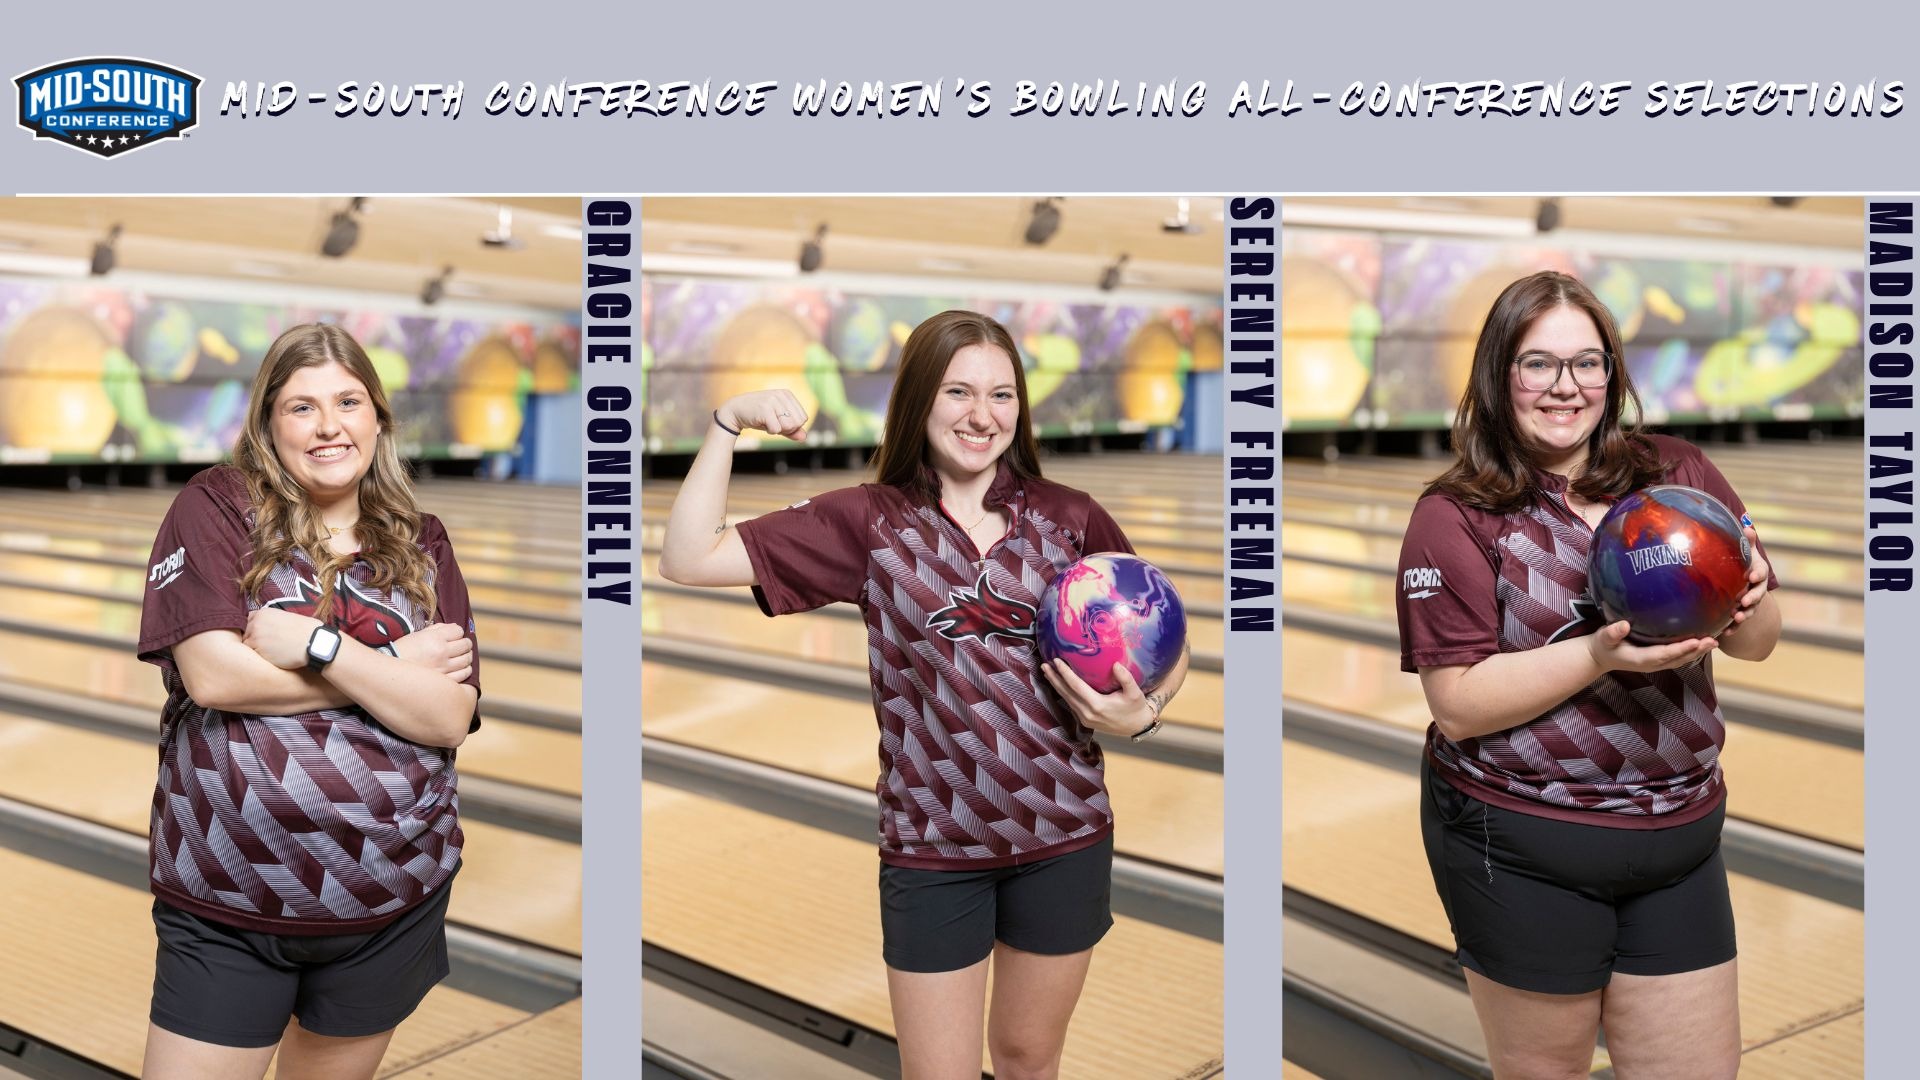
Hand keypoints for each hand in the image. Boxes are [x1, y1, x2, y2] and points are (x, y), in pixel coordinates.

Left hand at [244, 607, 324, 670]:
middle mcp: (256, 624)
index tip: (264, 634)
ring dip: (257, 650)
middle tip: (271, 645)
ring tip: (274, 652)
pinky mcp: (259, 653)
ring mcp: (256, 639)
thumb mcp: (287, 617)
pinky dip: (262, 658)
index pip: (248, 620)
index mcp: (263, 613)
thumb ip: (272, 621)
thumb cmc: (307, 630)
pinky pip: (254, 657)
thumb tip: (265, 629)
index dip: (256, 628)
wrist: (315, 643)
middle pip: (246, 634)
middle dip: (254, 640)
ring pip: (248, 646)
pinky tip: (275, 657)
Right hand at [393, 622, 473, 683]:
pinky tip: (460, 668)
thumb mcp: (417, 634)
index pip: (459, 631)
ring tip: (461, 656)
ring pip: (467, 660)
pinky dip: (465, 670)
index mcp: (435, 638)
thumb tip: (454, 627)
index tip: (453, 636)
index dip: (457, 632)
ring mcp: (444, 668)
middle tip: (460, 646)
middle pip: (466, 645)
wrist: (389, 672)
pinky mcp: (444, 681)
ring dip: (467, 656)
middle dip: (464, 644)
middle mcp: (442, 652)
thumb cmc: (402, 651)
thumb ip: (437, 629)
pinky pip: (464, 675)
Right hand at [718, 389, 808, 440]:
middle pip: (798, 422)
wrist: (735, 411)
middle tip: (773, 423)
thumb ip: (792, 429)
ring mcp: (773, 400)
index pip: (803, 418)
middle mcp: (782, 395)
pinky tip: (761, 423)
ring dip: (778, 430)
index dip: (793, 426)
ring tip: (767, 422)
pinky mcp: (765, 408)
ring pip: (789, 426)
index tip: (779, 422)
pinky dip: (770, 431)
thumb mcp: (777, 421)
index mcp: (787, 395)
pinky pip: (777, 429)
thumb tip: (804, 437)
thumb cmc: (758, 416)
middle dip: (787, 429)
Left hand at [1039, 659, 1156, 737]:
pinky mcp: (1085, 721)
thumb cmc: (1136, 707)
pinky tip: (1059, 685)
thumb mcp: (1135, 692)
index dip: (1065, 673)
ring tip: (1047, 672)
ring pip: (1066, 699)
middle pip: (1066, 693)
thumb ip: (1126, 678)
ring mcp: (1085, 719)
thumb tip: (1115, 664)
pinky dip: (1063, 693)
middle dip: (1054, 678)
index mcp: (1097, 705)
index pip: (1076, 686)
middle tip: (1044, 664)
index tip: (1056, 661)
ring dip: (1056, 685)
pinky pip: (1071, 704)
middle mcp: (1087, 713)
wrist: (1137, 726)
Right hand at [1585, 620, 1716, 673]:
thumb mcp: (1603, 638)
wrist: (1599, 656)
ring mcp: (1656, 663)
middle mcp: (1652, 664)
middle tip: (1713, 640)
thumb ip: (1612, 633)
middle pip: (1678, 659)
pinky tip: (1700, 642)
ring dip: (1698, 651)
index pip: (1665, 654)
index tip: (1696, 641)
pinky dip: (1691, 650)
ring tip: (1713, 642)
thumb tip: (1624, 625)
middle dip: (1696, 650)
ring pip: (1681, 659)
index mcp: (1641, 659)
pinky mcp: (1658, 659)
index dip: (1681, 649)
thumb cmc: (1602, 645)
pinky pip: (1678, 656)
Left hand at [1719, 527, 1769, 637]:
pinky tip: (1725, 633)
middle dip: (1753, 598)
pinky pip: (1738, 622)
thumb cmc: (1741, 561)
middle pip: (1758, 593)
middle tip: (1745, 601)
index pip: (1760, 572)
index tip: (1753, 575)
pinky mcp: (1740, 612)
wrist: (1740, 579)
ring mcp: (1750, 602)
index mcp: (1757, 572)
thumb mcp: (1743, 550)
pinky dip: (1733, 627)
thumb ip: (1745, 541)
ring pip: (1749, 610)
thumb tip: (1747, 524)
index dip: (1758, 574)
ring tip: (1736, 617)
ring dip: (1744, 614)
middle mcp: (1756, 588)